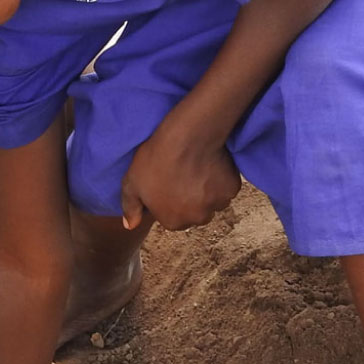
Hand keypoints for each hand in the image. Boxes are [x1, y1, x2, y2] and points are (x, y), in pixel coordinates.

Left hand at [119, 119, 239, 230]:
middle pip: (194, 213)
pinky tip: (211, 165)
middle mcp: (197, 219)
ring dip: (206, 191)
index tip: (166, 183)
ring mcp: (217, 205)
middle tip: (183, 176)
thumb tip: (130, 226)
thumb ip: (130, 208)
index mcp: (173, 222)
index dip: (168, 201)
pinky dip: (221, 179)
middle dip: (189, 200)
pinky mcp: (232, 189)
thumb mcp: (131, 183)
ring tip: (197, 169)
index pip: (171, 217)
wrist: (186, 137)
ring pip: (212, 202)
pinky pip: (226, 188)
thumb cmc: (155, 160)